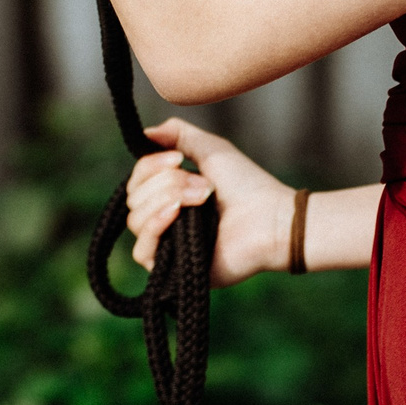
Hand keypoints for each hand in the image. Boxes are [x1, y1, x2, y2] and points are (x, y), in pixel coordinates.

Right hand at [124, 117, 298, 287]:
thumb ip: (177, 134)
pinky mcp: (173, 272)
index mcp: (170, 195)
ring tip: (202, 197)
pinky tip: (175, 213)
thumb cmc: (246, 185)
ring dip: (166, 199)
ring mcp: (168, 246)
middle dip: (166, 183)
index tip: (178, 159)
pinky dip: (155, 225)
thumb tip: (145, 132)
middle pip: (134, 198)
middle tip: (204, 185)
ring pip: (135, 220)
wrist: (271, 219)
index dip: (150, 165)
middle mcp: (165, 220)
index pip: (137, 181)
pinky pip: (142, 250)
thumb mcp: (210, 149)